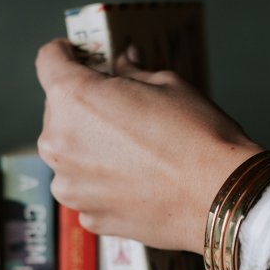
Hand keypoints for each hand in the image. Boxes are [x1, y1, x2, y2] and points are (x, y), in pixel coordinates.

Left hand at [35, 39, 262, 253]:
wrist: (220, 197)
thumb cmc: (197, 137)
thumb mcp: (167, 84)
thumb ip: (132, 73)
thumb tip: (123, 63)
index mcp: (74, 98)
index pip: (49, 60)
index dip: (65, 53)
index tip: (77, 56)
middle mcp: (59, 142)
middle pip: (59, 111)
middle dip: (85, 106)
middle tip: (122, 109)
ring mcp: (70, 185)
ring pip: (70, 155)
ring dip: (91, 148)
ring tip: (135, 153)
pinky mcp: (88, 216)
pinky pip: (87, 189)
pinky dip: (104, 182)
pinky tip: (139, 181)